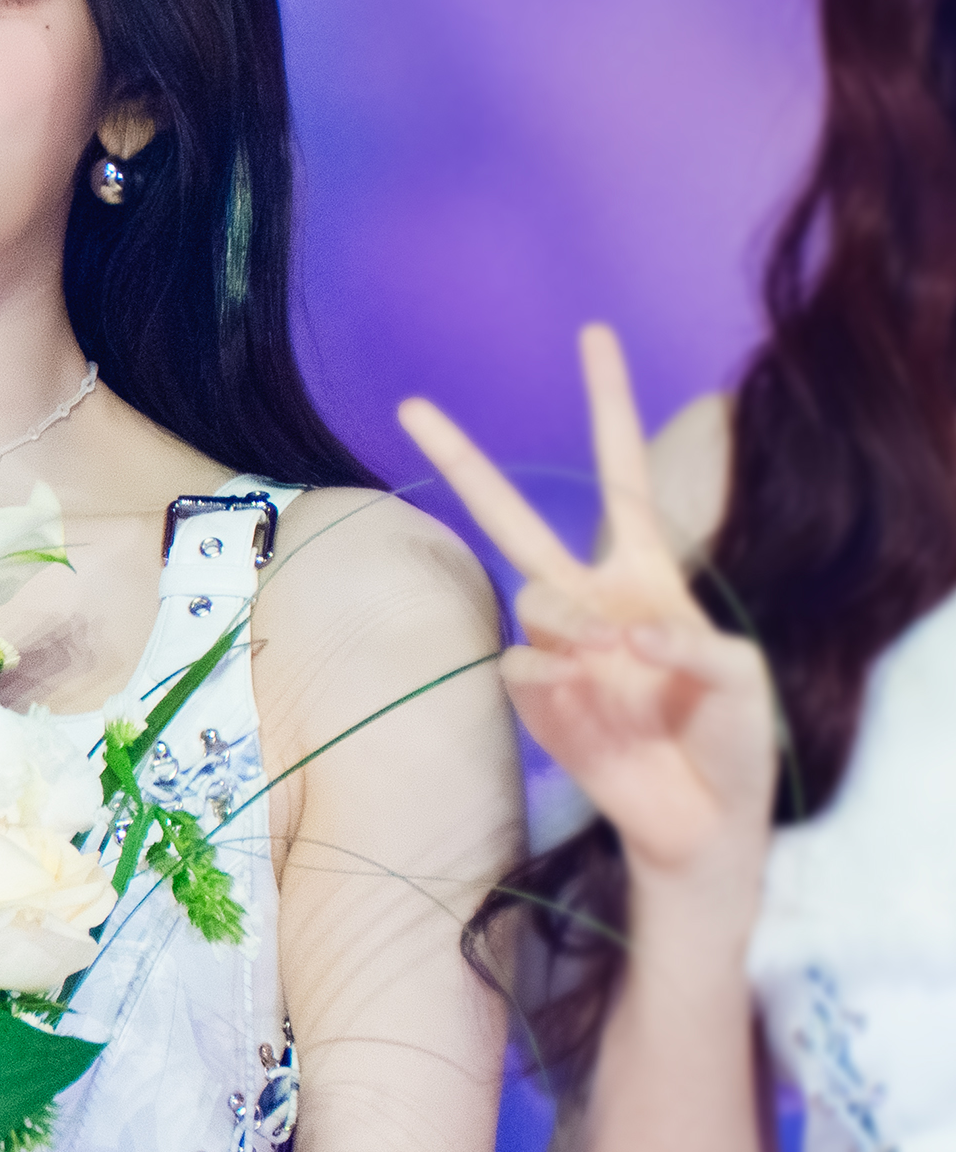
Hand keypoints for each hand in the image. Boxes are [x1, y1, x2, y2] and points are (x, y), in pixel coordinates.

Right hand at [397, 325, 776, 888]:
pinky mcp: (535, 700)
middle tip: (410, 405)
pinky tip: (587, 694)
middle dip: (463, 460)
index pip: (621, 472)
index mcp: (647, 572)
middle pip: (514, 515)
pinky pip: (521, 663)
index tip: (593, 333)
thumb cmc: (732, 738)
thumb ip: (690, 643)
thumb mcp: (741, 677)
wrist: (700, 818)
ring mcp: (558, 648)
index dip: (607, 403)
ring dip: (571, 618)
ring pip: (530, 593)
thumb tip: (615, 637)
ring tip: (612, 658)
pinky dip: (556, 673)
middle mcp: (592, 599)